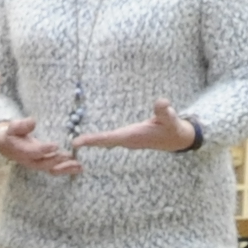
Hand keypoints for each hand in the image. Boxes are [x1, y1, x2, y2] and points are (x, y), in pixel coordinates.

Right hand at [0, 117, 79, 177]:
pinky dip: (67, 169)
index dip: (44, 149)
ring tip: (79, 165)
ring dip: (65, 168)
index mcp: (21, 151)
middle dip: (57, 160)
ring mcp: (37, 165)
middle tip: (69, 155)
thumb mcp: (14, 127)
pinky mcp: (44, 165)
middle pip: (44, 164)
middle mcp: (30, 161)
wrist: (7, 146)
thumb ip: (22, 125)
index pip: (33, 152)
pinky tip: (79, 167)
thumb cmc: (13, 134)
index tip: (56, 145)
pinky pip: (56, 170)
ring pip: (51, 169)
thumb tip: (32, 121)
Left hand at [76, 97, 196, 152]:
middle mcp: (127, 141)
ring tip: (73, 143)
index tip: (76, 142)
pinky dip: (98, 139)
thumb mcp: (171, 119)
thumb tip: (161, 102)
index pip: (110, 138)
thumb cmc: (173, 128)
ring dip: (91, 142)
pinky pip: (109, 140)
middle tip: (69, 145)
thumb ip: (165, 111)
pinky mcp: (127, 139)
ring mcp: (127, 141)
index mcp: (134, 136)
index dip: (93, 139)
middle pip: (103, 142)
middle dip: (88, 143)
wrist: (177, 139)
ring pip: (105, 142)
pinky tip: (88, 139)